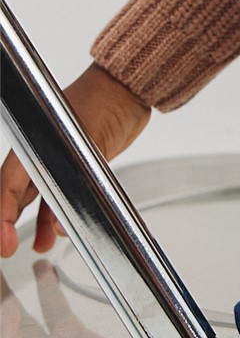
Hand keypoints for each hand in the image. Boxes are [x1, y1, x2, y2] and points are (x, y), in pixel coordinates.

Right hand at [0, 63, 149, 257]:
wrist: (129, 88)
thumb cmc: (104, 98)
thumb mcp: (90, 142)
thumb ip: (76, 181)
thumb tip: (60, 221)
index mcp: (31, 142)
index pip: (6, 186)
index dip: (2, 218)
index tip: (4, 242)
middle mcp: (40, 152)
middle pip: (15, 195)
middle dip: (9, 224)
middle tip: (8, 249)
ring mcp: (58, 158)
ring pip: (38, 198)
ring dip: (38, 223)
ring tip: (41, 246)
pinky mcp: (77, 164)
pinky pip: (62, 194)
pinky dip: (61, 212)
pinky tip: (61, 229)